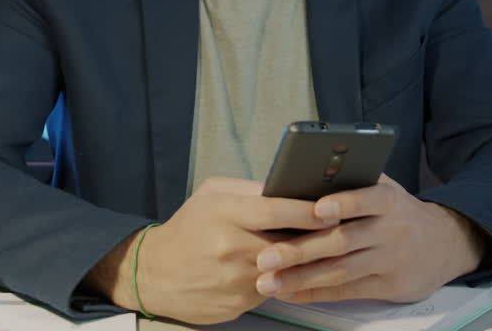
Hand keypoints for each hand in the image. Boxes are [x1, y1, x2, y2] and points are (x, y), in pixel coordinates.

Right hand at [87, 177, 337, 323]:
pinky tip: (286, 270)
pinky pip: (273, 290)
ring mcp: (235, 279)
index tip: (333, 207)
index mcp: (225, 212)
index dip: (309, 210)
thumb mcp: (210, 195)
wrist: (152, 274)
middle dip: (316, 237)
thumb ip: (248, 189)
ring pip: (285, 270)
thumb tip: (288, 187)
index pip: (277, 210)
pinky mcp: (238, 303)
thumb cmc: (187, 228)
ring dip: (302, 261)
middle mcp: (231, 246)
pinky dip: (282, 280)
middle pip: (289, 243)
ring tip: (317, 250)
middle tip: (339, 230)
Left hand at [252, 174, 486, 303]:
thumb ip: (353, 182)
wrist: (445, 243)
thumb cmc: (397, 211)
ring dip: (301, 278)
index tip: (317, 208)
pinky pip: (347, 291)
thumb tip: (304, 173)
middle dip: (301, 250)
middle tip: (266, 256)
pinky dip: (315, 293)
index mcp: (389, 200)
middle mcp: (391, 230)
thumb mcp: (385, 188)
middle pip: (342, 241)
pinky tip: (290, 293)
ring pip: (340, 271)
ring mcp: (390, 261)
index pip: (367, 199)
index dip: (343, 203)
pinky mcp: (388, 286)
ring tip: (268, 281)